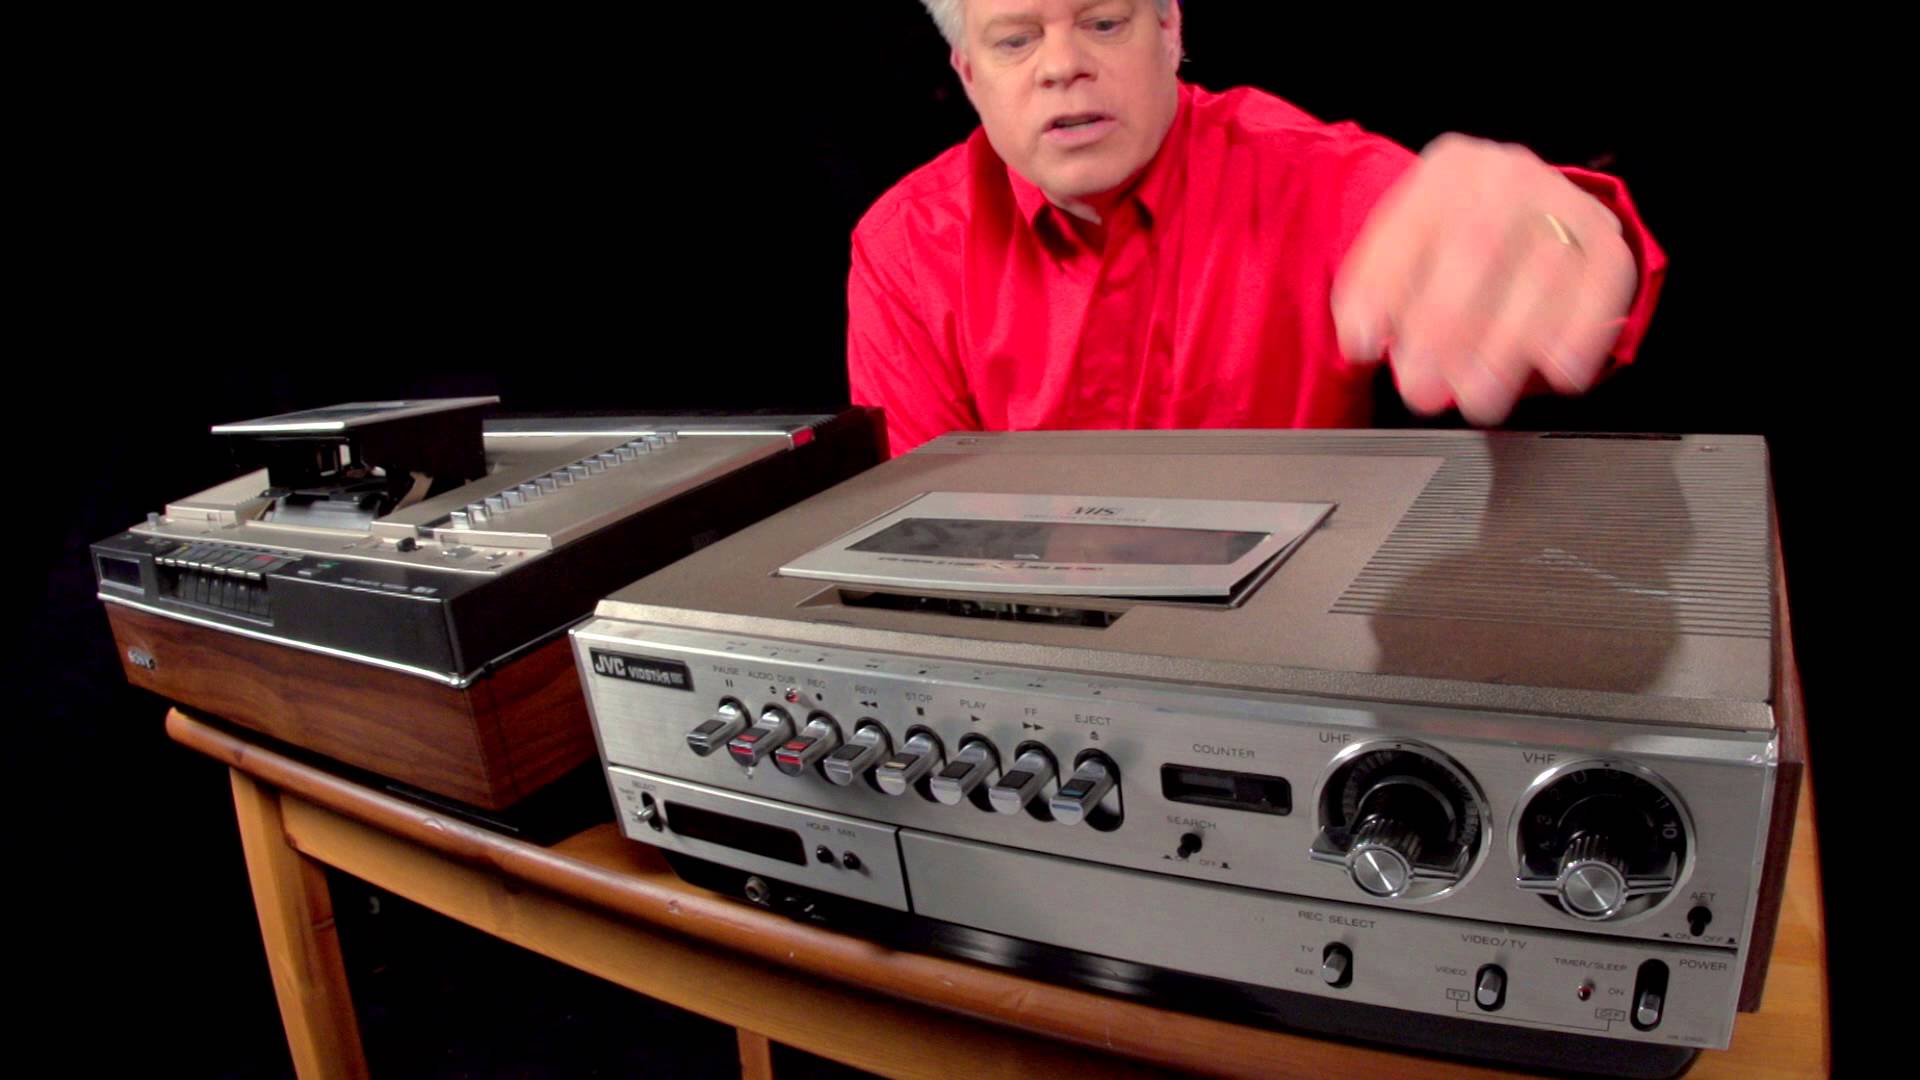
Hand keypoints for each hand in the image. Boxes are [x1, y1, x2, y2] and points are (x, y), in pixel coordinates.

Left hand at [1333, 134, 1637, 424]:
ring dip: (1508, 348)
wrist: (1522, 204)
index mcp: (1450, 172)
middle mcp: (1510, 177)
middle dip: (1447, 328)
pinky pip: (1603, 284)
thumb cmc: (1450, 238)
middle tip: (1423, 391)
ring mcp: (1564, 203)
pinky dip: (1583, 333)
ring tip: (1478, 399)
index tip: (1363, 346)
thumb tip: (1359, 338)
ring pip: (1542, 271)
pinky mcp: (1606, 239)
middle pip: (1478, 246)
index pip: (1411, 230)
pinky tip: (1559, 372)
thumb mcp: (1404, 243)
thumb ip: (1374, 287)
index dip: (1383, 290)